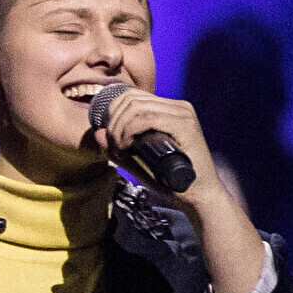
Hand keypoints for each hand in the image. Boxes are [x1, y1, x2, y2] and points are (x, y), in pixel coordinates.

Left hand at [89, 84, 215, 200]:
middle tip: (114, 147)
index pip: (131, 96)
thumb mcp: (135, 160)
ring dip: (119, 129)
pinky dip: (129, 132)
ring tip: (121, 150)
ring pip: (136, 108)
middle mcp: (179, 107)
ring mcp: (183, 114)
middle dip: (113, 123)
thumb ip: (116, 146)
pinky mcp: (185, 126)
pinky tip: (127, 148)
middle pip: (130, 99)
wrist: (197, 195)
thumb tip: (96, 132)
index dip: (111, 113)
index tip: (110, 138)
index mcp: (169, 109)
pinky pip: (147, 119)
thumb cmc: (168, 179)